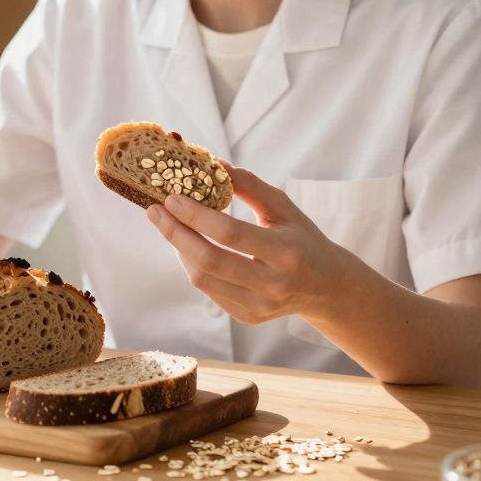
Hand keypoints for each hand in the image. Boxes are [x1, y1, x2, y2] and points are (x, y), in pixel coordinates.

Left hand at [145, 161, 352, 324]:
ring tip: (168, 225)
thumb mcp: (284, 207)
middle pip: (210, 261)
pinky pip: (209, 292)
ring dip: (179, 249)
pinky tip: (187, 246)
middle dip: (175, 234)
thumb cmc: (302, 238)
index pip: (230, 234)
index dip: (196, 216)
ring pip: (203, 279)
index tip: (171, 198)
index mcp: (286, 252)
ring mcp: (259, 306)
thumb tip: (213, 163)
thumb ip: (250, 186)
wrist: (326, 286)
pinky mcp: (248, 318)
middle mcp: (273, 284)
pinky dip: (192, 266)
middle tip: (155, 211)